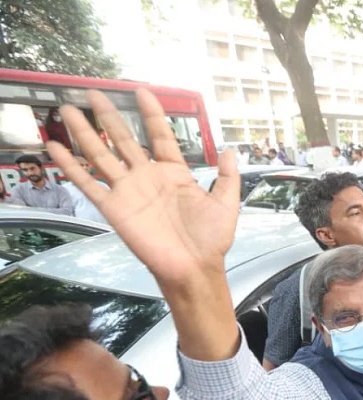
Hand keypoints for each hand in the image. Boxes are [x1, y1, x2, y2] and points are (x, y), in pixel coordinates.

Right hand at [47, 90, 238, 284]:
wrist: (195, 267)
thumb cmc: (212, 238)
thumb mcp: (226, 202)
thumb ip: (227, 175)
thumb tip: (229, 149)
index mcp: (174, 173)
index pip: (159, 135)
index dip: (151, 114)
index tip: (141, 92)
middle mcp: (148, 177)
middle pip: (123, 139)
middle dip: (109, 116)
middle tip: (94, 93)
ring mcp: (129, 190)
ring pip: (101, 155)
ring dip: (84, 133)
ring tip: (68, 109)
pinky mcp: (114, 208)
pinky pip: (88, 184)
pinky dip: (71, 166)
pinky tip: (55, 148)